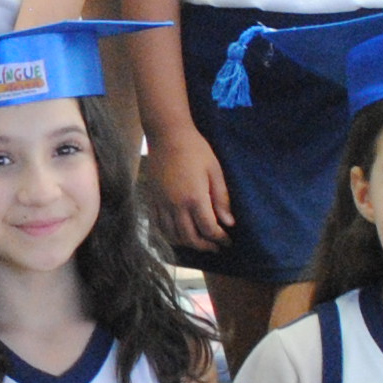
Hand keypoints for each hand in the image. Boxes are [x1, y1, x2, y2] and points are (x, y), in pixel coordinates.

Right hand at [147, 127, 233, 254]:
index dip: (220, 239)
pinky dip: (170, 236)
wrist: (167, 135)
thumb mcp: (215, 171)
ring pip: (173, 235)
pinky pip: (159, 226)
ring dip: (188, 244)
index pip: (209, 229)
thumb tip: (229, 223)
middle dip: (205, 246)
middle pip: (190, 237)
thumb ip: (221, 198)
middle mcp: (176, 205)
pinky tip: (179, 235)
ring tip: (200, 243)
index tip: (228, 241)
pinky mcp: (153, 200)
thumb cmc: (196, 150)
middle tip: (216, 247)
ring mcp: (162, 204)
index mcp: (194, 198)